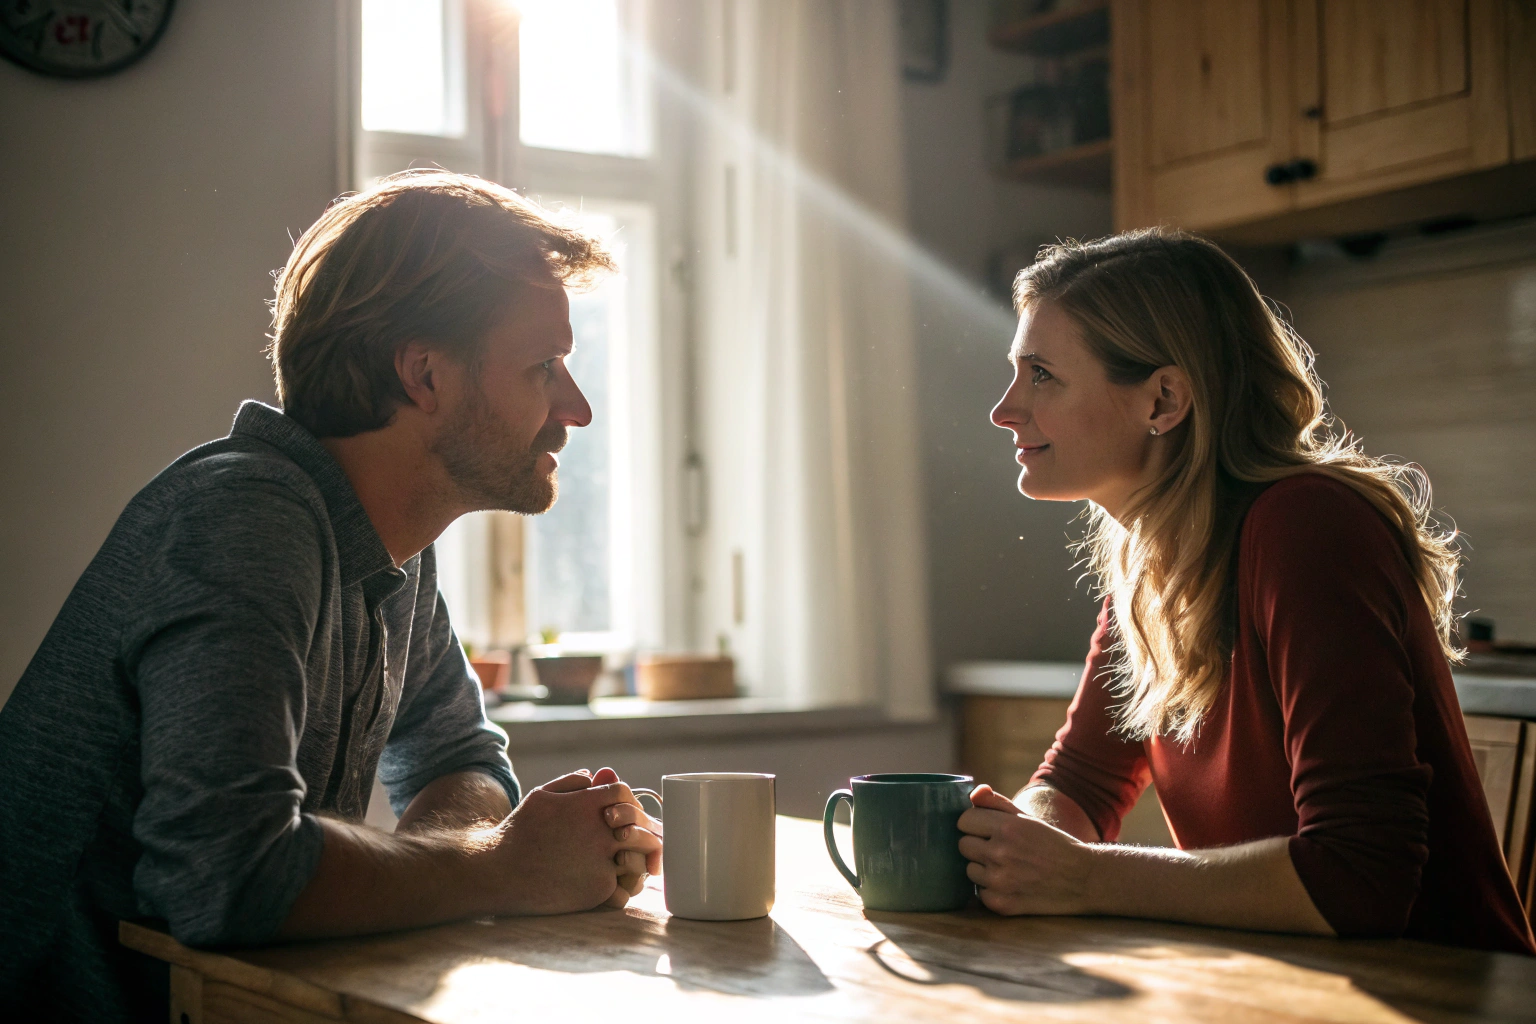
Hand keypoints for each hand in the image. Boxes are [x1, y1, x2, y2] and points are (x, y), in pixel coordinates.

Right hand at [480, 770, 661, 914]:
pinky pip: (624, 891)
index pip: (625, 794)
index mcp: (587, 804)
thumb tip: (595, 775)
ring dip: (634, 865)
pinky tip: (604, 889)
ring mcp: (601, 861)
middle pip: (642, 827)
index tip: (620, 818)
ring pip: (640, 861)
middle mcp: (600, 830)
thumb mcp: (540, 797)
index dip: (626, 804)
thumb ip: (570, 783)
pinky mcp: (598, 890)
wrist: (496, 872)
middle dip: (639, 834)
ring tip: (622, 868)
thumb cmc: (518, 833)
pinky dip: (617, 892)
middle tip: (630, 846)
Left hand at [958, 784, 1096, 916]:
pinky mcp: (1001, 903)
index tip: (986, 830)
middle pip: (963, 845)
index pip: (964, 821)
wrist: (1082, 879)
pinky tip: (1011, 885)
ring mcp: (999, 880)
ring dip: (982, 868)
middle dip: (976, 846)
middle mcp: (1000, 853)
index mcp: (1006, 827)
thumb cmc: (1052, 844)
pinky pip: (979, 892)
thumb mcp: (1028, 819)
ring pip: (969, 870)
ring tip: (1006, 867)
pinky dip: (991, 890)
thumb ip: (996, 803)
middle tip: (998, 849)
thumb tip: (973, 794)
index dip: (974, 825)